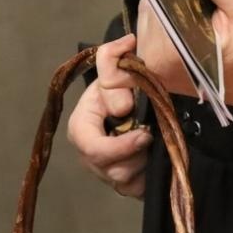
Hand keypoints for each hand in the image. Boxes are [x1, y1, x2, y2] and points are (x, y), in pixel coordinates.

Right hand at [67, 34, 151, 198]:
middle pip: (110, 169)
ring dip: (143, 161)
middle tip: (151, 137)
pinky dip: (148, 175)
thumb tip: (128, 43)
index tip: (146, 132)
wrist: (137, 104)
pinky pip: (135, 190)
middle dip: (135, 155)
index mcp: (80, 128)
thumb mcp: (117, 71)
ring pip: (124, 180)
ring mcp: (104, 173)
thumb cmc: (123, 88)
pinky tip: (151, 156)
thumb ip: (113, 58)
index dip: (120, 145)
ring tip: (151, 142)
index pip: (92, 148)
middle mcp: (87, 154)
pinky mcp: (122, 186)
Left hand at [135, 0, 232, 120]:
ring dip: (171, 5)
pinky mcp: (161, 70)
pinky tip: (191, 14)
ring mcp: (155, 68)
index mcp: (168, 51)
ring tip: (201, 4)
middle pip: (150, 6)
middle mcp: (153, 62)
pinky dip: (169, 19)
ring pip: (151, 16)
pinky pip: (155, 31)